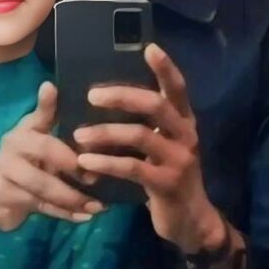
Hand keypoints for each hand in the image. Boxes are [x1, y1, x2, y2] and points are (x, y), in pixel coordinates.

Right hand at [0, 83, 103, 230]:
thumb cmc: (21, 153)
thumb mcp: (32, 129)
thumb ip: (45, 111)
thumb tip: (50, 84)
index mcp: (18, 139)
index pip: (44, 147)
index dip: (68, 157)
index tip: (92, 161)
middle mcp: (8, 163)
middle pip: (41, 180)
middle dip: (71, 188)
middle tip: (99, 192)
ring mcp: (4, 189)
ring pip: (41, 200)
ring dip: (71, 205)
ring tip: (98, 208)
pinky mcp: (5, 210)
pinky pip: (39, 213)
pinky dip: (63, 215)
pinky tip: (84, 216)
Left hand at [74, 44, 223, 251]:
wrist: (190, 221)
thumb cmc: (168, 178)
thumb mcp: (164, 147)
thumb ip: (147, 126)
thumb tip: (110, 99)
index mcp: (184, 122)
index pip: (178, 88)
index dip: (166, 68)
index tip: (149, 47)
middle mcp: (185, 136)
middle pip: (156, 105)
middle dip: (122, 96)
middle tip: (91, 95)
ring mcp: (179, 160)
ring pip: (140, 135)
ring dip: (105, 132)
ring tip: (79, 135)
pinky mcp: (166, 183)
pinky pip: (132, 167)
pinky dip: (106, 163)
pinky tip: (86, 162)